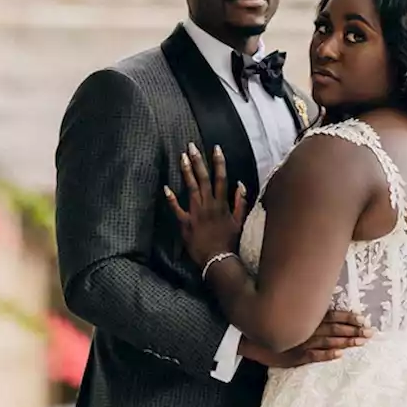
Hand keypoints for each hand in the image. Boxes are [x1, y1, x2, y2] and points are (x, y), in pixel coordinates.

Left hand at [164, 143, 246, 270]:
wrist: (218, 260)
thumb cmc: (230, 243)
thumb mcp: (240, 222)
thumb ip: (240, 203)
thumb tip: (240, 184)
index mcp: (222, 204)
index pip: (221, 178)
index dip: (218, 162)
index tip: (215, 148)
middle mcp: (209, 205)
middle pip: (204, 179)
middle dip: (198, 161)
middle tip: (191, 146)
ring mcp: (196, 213)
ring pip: (191, 188)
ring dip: (186, 171)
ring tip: (182, 157)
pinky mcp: (186, 223)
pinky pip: (177, 209)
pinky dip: (171, 199)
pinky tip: (165, 187)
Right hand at [241, 310, 373, 368]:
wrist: (250, 338)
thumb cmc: (273, 325)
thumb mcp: (291, 315)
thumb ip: (307, 313)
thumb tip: (326, 311)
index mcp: (307, 318)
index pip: (332, 316)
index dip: (348, 317)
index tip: (364, 318)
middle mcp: (307, 328)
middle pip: (335, 329)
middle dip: (354, 330)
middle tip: (371, 332)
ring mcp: (302, 342)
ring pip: (328, 341)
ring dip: (346, 342)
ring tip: (361, 342)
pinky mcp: (295, 356)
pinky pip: (313, 356)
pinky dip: (326, 355)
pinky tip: (339, 354)